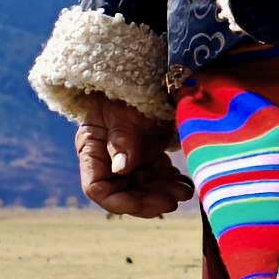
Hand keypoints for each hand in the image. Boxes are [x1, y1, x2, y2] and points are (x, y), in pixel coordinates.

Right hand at [72, 95, 186, 217]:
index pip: (98, 188)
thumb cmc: (124, 91)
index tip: (145, 203)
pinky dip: (172, 182)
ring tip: (185, 191)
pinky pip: (158, 177)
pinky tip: (186, 182)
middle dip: (149, 200)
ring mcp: (129, 159)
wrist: (143, 74)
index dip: (120, 202)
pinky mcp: (147, 156)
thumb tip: (121, 169)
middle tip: (175, 198)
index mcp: (92, 151)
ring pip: (145, 188)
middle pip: (125, 193)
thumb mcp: (121, 111)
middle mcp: (108, 160)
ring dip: (164, 193)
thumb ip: (121, 138)